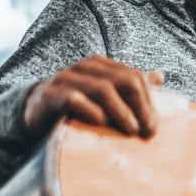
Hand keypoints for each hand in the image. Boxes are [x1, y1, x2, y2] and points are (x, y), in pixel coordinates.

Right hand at [23, 56, 164, 138]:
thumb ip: (130, 85)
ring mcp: (67, 78)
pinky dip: (91, 111)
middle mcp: (85, 68)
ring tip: (131, 130)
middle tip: (148, 131)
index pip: (134, 77)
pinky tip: (101, 123)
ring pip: (102, 89)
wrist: (35, 111)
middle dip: (140, 106)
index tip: (155, 125)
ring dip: (120, 111)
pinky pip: (74, 99)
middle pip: (123, 81)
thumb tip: (160, 76)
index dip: (148, 100)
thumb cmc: (77, 104)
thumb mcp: (104, 94)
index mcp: (101, 65)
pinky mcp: (50, 95)